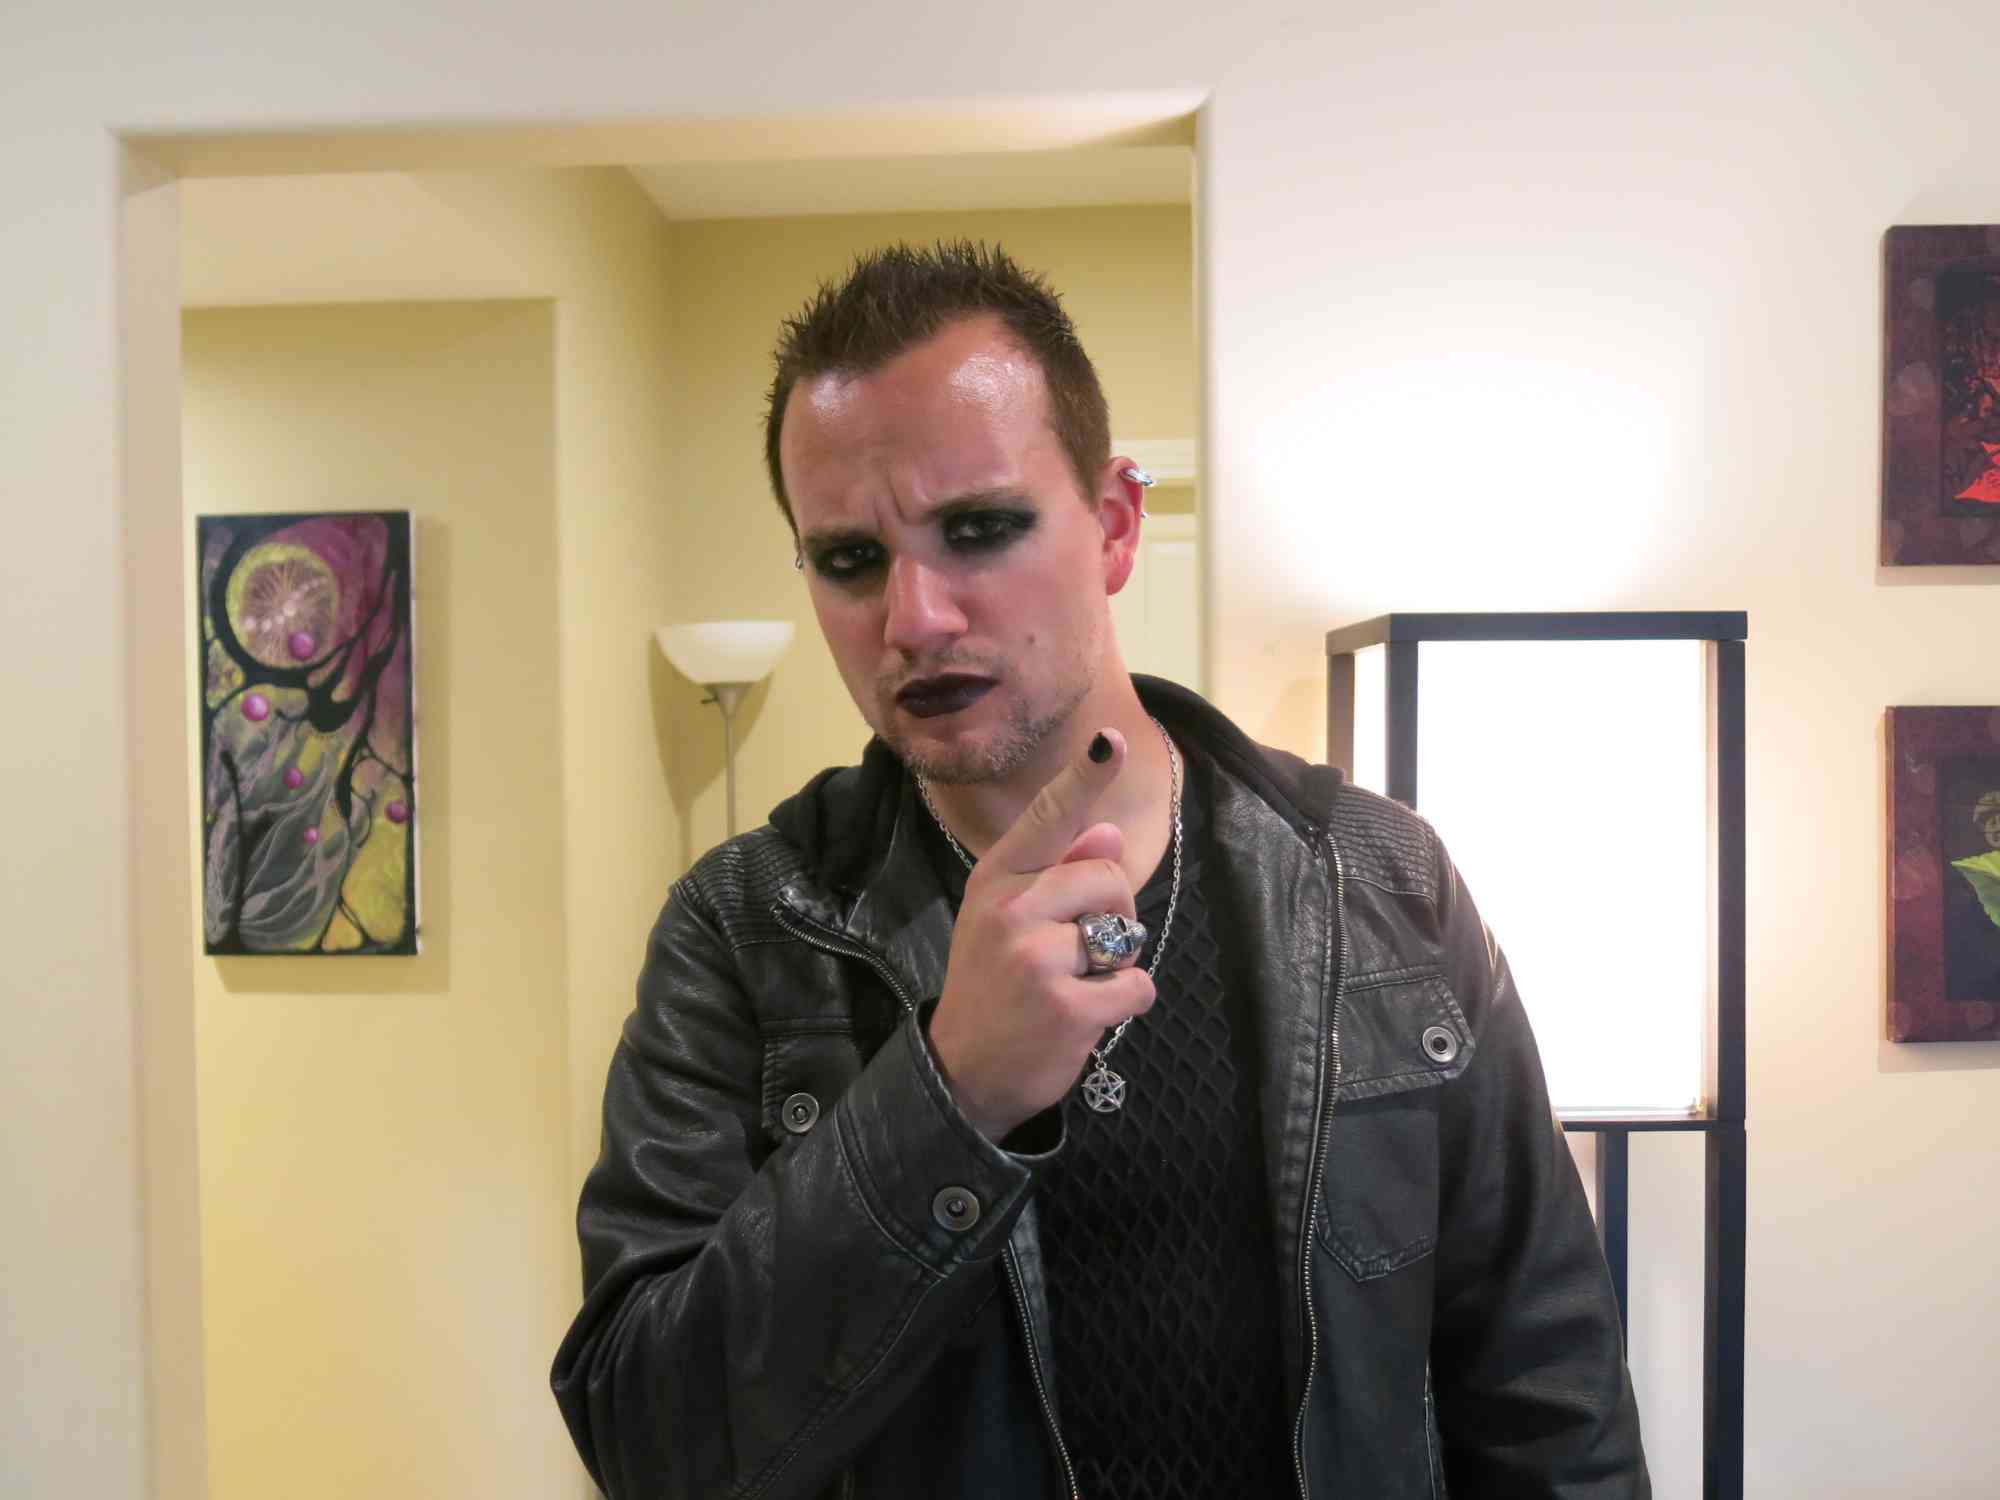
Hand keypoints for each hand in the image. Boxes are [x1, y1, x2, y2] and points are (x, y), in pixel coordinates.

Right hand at [926, 730, 1156, 1139]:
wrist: (960, 1071)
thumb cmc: (993, 985)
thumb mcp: (1006, 920)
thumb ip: (1055, 875)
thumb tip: (1107, 834)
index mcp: (997, 879)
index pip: (1047, 817)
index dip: (1084, 777)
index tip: (1110, 739)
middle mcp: (1012, 910)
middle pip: (1108, 877)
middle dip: (1114, 910)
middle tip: (1080, 947)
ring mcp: (1037, 959)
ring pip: (1125, 934)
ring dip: (1115, 964)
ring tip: (1074, 984)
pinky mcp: (1067, 1007)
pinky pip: (1135, 985)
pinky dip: (1125, 1003)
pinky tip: (1087, 1016)